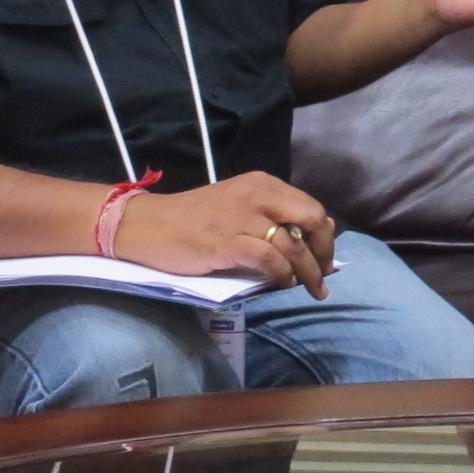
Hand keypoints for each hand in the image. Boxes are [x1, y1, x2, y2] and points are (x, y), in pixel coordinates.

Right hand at [113, 172, 337, 296]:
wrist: (148, 225)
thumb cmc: (194, 219)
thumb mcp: (239, 206)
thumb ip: (273, 215)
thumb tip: (315, 234)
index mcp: (262, 184)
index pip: (311, 206)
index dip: (324, 235)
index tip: (325, 256)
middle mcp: (257, 195)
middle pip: (311, 220)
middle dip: (324, 251)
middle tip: (324, 274)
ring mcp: (242, 218)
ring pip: (293, 245)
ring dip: (308, 272)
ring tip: (312, 288)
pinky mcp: (227, 243)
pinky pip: (269, 260)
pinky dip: (282, 275)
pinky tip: (282, 284)